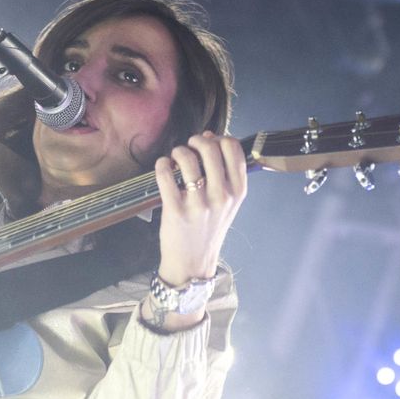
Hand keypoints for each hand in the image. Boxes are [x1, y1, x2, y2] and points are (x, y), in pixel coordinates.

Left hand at [153, 131, 248, 286]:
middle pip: (210, 149)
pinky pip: (166, 175)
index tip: (209, 143)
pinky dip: (162, 164)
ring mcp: (199, 204)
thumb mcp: (227, 202)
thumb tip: (208, 137)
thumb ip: (222, 171)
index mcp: (238, 192)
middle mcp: (222, 197)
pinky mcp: (176, 211)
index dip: (219, 139)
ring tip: (175, 159)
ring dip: (178, 152)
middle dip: (196, 141)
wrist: (193, 262)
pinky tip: (163, 167)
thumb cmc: (209, 227)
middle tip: (189, 148)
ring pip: (188, 158)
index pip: (233, 149)